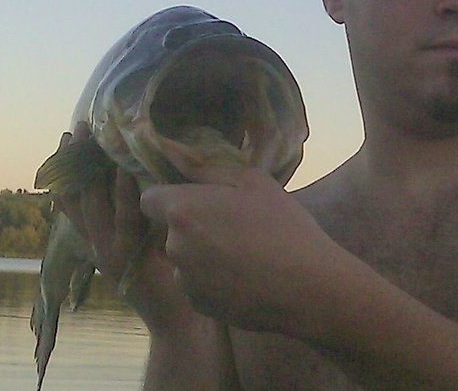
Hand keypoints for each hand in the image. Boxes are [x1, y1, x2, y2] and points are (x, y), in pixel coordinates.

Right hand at [52, 122, 195, 334]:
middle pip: (76, 194)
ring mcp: (107, 251)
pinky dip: (125, 194)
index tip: (67, 138)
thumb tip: (143, 167)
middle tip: (77, 128)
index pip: (71, 197)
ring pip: (92, 204)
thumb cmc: (166, 271)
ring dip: (92, 170)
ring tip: (95, 139)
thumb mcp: (144, 234)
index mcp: (95, 236)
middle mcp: (94, 242)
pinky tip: (128, 172)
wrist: (175, 316)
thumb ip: (139, 208)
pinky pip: (124, 220)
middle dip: (74, 160)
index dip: (66, 167)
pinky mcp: (126, 258)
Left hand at [139, 148, 341, 335]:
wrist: (308, 288)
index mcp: (183, 210)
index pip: (149, 198)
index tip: (197, 198)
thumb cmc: (283, 226)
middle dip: (192, 224)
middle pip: (170, 228)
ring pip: (184, 257)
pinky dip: (212, 279)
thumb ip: (205, 166)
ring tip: (243, 253)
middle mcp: (174, 246)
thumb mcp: (251, 181)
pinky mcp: (198, 304)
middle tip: (232, 223)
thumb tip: (173, 152)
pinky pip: (196, 284)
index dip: (169, 196)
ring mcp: (185, 279)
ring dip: (202, 253)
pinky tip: (243, 276)